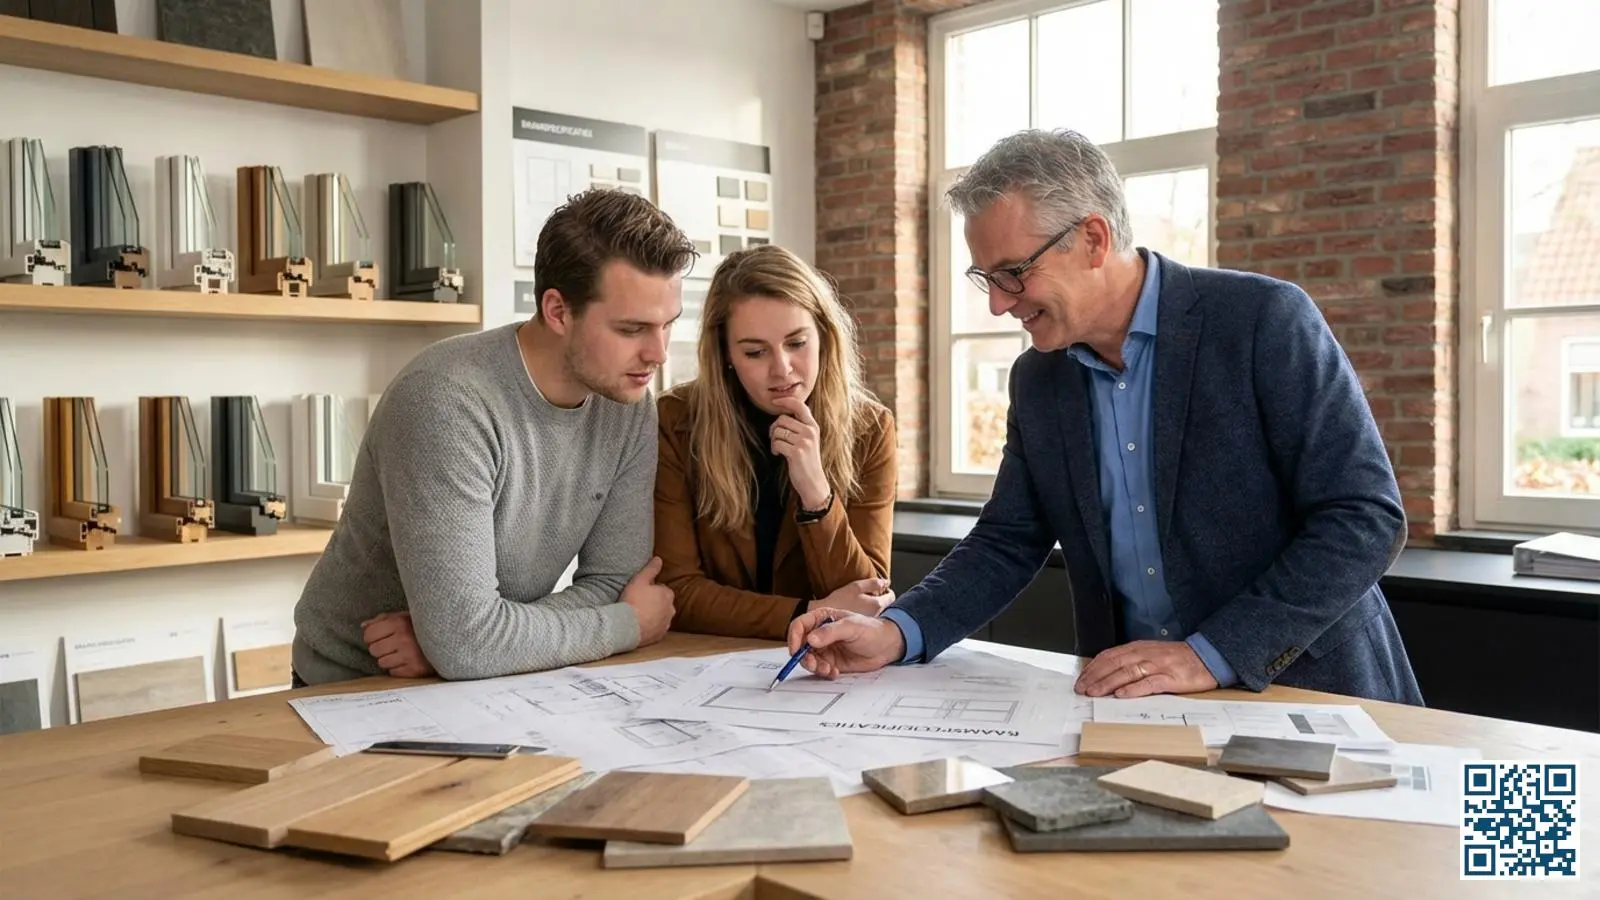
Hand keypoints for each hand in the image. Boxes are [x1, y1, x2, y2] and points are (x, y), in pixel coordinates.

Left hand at [361, 611, 435, 678]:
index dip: (371, 636)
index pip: (369, 634)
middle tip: (391, 645)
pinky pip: (393, 672)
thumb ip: (383, 619)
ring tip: (400, 653)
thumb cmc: (422, 628)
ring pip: (382, 662)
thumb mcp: (404, 617)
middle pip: (373, 650)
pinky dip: (398, 668)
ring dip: (389, 659)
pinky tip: (407, 660)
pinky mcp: (414, 669)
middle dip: (380, 648)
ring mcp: (409, 655)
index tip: (380, 636)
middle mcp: (403, 638)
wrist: (448, 639)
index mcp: (398, 622)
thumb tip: (363, 626)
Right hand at [621, 556, 673, 645]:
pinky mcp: (659, 636)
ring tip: (639, 614)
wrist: (627, 626)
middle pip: (663, 603)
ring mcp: (665, 624)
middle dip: (655, 602)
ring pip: (661, 617)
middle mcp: (670, 610)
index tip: (642, 592)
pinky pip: (656, 629)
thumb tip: (658, 559)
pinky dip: (651, 627)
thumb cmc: (633, 601)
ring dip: (653, 615)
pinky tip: (640, 625)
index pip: (663, 589)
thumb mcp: (640, 580)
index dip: (651, 590)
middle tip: (639, 602)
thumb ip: (651, 569)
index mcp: (668, 595)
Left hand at [769, 396, 828, 510]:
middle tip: (775, 438)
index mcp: (813, 426)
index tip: (775, 401)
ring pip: (778, 431)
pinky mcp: (797, 452)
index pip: (799, 405)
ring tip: (779, 449)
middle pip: (782, 419)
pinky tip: (778, 455)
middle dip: (774, 428)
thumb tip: (782, 415)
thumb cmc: (806, 461)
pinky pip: (776, 443)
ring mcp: (804, 441)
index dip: (785, 400)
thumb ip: (800, 426)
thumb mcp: (808, 440)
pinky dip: (774, 449)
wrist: (813, 482)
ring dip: (773, 440)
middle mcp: (810, 431)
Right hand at [784, 607, 904, 678]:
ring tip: (828, 669)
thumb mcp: (851, 627)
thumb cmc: (871, 630)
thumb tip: (810, 639)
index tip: (796, 651)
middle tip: (814, 664)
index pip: (799, 626)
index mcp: (822, 619)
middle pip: (800, 646)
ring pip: (808, 660)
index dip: (793, 638)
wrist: (887, 646)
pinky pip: (819, 669)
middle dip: (804, 657)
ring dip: (814, 667)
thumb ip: (830, 632)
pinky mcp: (831, 661)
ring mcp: (825, 648)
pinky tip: (834, 672)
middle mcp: (820, 633)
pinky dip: (823, 673)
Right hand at [813, 577, 893, 616]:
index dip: (887, 590)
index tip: (882, 588)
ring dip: (870, 608)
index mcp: (877, 604)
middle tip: (870, 596)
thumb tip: (886, 582)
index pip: (890, 596)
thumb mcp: (856, 587)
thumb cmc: (839, 602)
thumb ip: (873, 584)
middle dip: (879, 600)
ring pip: (875, 613)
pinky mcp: (858, 630)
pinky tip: (853, 614)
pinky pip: (865, 621)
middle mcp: (876, 616)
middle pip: (884, 606)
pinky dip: (862, 617)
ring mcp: (867, 624)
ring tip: (860, 604)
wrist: (822, 618)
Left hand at [1073, 640, 1218, 698]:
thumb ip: (1131, 661)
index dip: (1094, 668)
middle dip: (1096, 677)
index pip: (1110, 656)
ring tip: (1095, 692)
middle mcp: (1145, 654)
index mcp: (1138, 648)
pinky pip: (1149, 683)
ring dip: (1108, 683)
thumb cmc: (1177, 659)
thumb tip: (1108, 674)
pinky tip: (1122, 694)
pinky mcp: (1170, 678)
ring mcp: (1158, 665)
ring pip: (1128, 673)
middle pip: (1115, 664)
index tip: (1082, 679)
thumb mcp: (1150, 654)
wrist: (1206, 657)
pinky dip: (1134, 689)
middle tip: (1082, 689)